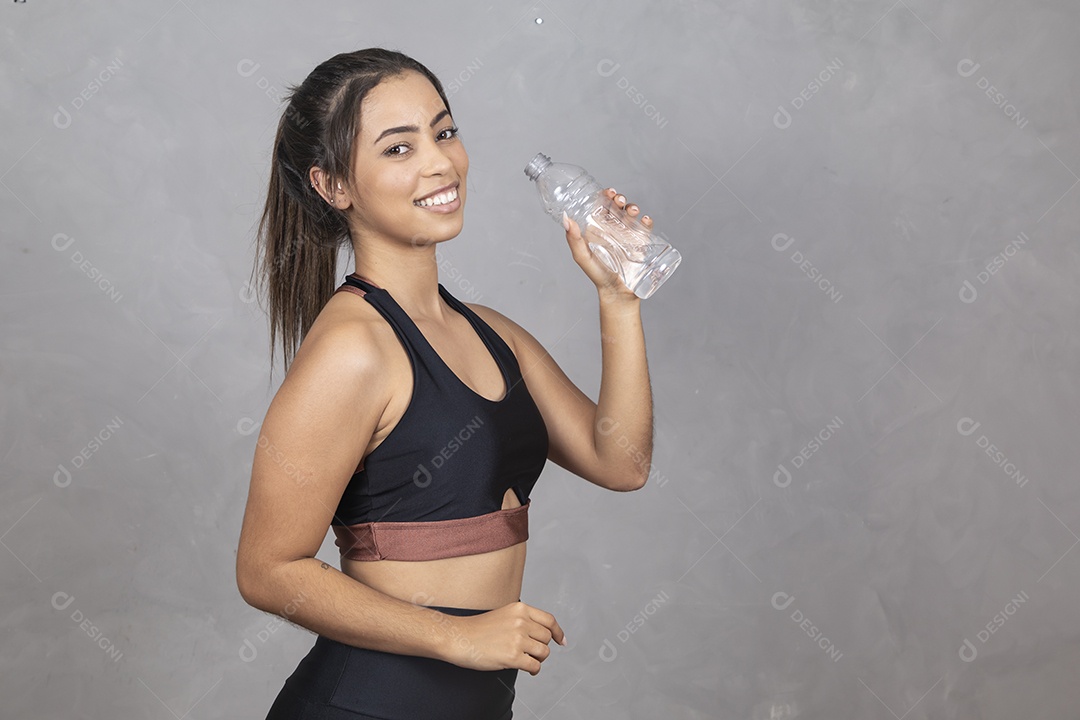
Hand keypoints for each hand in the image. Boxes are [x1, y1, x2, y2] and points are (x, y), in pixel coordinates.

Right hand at [443, 600, 566, 675]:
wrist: (459, 637)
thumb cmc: (478, 629)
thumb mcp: (504, 614)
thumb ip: (523, 619)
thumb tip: (543, 633)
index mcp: (520, 609)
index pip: (549, 620)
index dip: (558, 632)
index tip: (561, 641)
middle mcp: (521, 622)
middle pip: (547, 638)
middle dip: (542, 647)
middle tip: (532, 653)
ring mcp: (517, 639)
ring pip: (544, 652)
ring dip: (538, 659)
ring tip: (527, 660)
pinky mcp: (513, 656)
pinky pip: (534, 666)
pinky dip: (534, 670)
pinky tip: (527, 669)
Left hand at [563, 187, 652, 300]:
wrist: (617, 292)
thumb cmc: (598, 275)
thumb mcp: (583, 257)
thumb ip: (573, 239)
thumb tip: (565, 218)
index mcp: (599, 229)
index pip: (602, 207)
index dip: (605, 196)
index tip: (607, 192)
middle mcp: (614, 229)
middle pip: (618, 207)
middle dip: (620, 199)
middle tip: (619, 200)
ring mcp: (629, 235)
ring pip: (632, 215)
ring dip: (633, 208)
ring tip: (632, 210)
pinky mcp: (642, 243)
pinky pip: (646, 229)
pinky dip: (646, 222)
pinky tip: (644, 220)